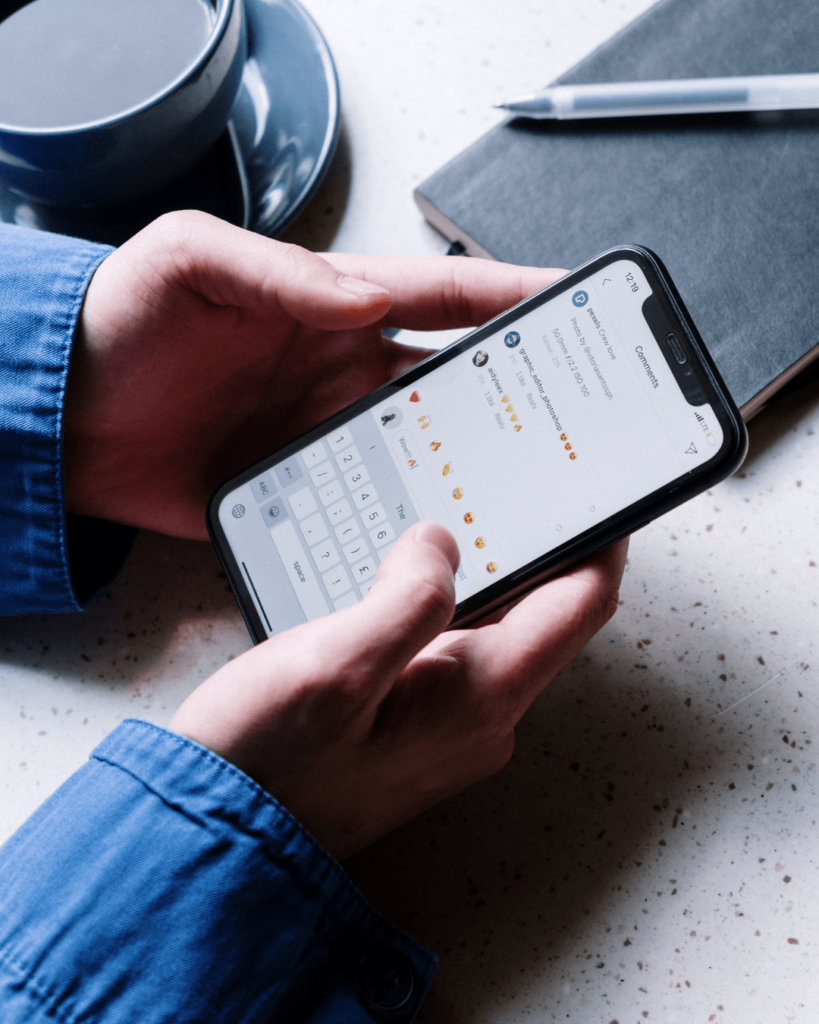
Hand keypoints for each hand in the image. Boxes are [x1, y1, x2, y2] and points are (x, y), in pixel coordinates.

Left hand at [64, 211, 566, 538]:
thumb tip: (366, 298)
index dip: (513, 297)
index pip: (444, 298)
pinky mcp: (303, 491)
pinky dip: (408, 524)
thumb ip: (279, 272)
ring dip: (473, 472)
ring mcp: (329, 436)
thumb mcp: (189, 263)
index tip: (575, 301)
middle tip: (578, 421)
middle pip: (454, 387)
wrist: (64, 421)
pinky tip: (439, 548)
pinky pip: (372, 506)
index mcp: (334, 307)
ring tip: (531, 499)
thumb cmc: (120, 322)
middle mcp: (345, 374)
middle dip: (519, 400)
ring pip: (426, 453)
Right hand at [170, 523, 627, 858]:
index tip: (600, 492)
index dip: (600, 541)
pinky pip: (458, 654)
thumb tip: (442, 546)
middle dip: (538, 551)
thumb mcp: (332, 666)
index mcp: (480, 697)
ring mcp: (454, 730)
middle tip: (512, 488)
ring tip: (456, 525)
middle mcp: (483, 720)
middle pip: (545, 617)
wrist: (222, 837)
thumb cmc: (267, 760)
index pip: (580, 605)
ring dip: (486, 577)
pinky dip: (446, 608)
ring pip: (498, 634)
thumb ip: (405, 599)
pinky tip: (404, 584)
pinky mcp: (421, 730)